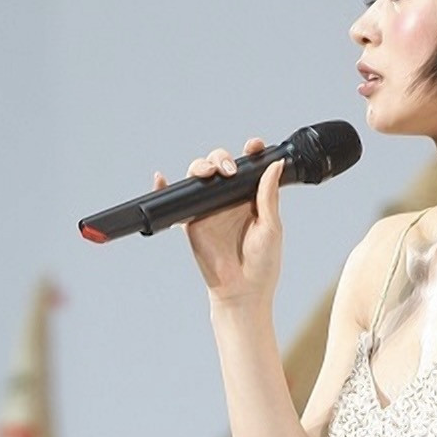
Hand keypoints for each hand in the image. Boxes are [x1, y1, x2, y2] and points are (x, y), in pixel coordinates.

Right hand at [178, 140, 285, 303]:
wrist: (241, 290)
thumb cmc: (262, 263)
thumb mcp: (271, 226)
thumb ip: (268, 195)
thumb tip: (274, 165)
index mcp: (253, 198)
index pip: (250, 167)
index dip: (251, 152)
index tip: (254, 146)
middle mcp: (230, 199)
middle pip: (221, 166)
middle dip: (222, 158)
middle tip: (229, 170)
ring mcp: (210, 209)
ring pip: (200, 177)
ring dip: (201, 167)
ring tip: (208, 173)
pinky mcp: (192, 221)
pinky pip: (178, 201)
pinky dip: (165, 188)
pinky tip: (161, 178)